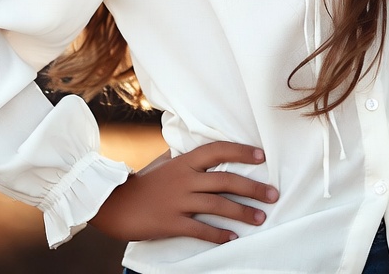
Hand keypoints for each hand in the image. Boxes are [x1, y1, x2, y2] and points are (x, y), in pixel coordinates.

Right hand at [89, 142, 277, 244]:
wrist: (115, 203)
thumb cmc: (145, 184)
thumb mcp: (168, 166)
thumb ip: (190, 165)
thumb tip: (215, 162)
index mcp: (185, 161)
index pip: (219, 150)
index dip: (242, 152)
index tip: (262, 156)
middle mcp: (185, 179)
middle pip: (226, 179)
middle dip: (253, 187)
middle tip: (273, 194)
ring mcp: (178, 201)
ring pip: (218, 205)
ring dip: (242, 212)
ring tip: (261, 218)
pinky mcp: (171, 223)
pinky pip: (200, 229)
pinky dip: (218, 234)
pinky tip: (232, 238)